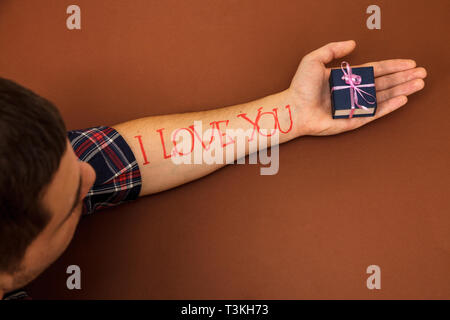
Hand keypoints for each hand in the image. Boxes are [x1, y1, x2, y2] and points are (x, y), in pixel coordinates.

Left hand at [288, 40, 426, 135]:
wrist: (294, 108)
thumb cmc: (300, 86)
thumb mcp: (314, 60)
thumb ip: (333, 49)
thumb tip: (353, 43)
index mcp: (346, 78)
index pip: (375, 70)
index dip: (392, 66)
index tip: (409, 63)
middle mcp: (352, 92)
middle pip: (384, 83)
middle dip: (403, 78)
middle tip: (421, 74)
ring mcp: (354, 107)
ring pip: (383, 97)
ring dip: (401, 90)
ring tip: (418, 84)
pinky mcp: (353, 120)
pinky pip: (374, 113)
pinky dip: (388, 106)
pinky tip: (402, 99)